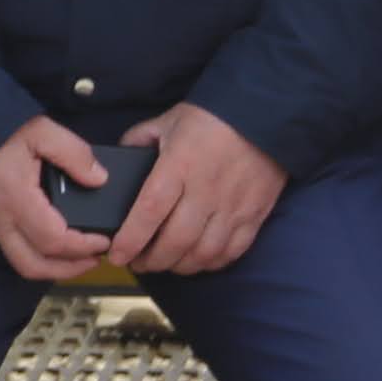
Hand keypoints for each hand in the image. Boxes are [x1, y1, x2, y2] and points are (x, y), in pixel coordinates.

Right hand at [0, 115, 107, 283]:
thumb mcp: (42, 131)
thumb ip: (74, 153)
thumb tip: (99, 179)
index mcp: (16, 198)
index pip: (53, 241)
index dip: (83, 247)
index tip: (102, 241)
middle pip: (35, 266)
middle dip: (70, 270)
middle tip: (94, 259)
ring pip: (21, 264)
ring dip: (52, 267)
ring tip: (76, 257)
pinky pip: (10, 248)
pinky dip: (35, 252)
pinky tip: (50, 238)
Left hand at [110, 102, 284, 276]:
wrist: (265, 114)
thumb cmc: (211, 117)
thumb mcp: (167, 121)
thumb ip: (138, 140)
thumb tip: (118, 160)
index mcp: (178, 166)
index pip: (150, 212)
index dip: (131, 240)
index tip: (117, 255)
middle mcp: (205, 191)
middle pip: (176, 241)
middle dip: (152, 261)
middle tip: (138, 263)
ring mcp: (233, 206)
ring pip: (204, 253)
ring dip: (180, 266)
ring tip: (165, 264)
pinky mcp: (254, 215)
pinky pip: (233, 250)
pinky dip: (212, 263)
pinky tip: (197, 260)